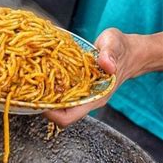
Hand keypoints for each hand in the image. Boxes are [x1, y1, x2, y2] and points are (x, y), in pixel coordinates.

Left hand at [44, 28, 162, 126]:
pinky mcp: (80, 90)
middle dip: (44, 106)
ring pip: (60, 107)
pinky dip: (52, 90)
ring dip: (46, 98)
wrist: (131, 52)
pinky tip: (44, 78)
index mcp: (96, 97)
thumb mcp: (114, 44)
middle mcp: (88, 101)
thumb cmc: (122, 48)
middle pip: (60, 115)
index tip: (38, 100)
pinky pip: (62, 96)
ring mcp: (84, 97)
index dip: (51, 114)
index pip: (67, 118)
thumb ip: (109, 53)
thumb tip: (106, 64)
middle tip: (31, 91)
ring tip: (34, 84)